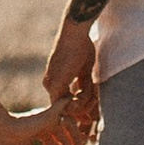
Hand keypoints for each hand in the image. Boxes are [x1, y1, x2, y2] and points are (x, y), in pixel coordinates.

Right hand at [0, 86, 82, 144]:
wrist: (3, 131)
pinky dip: (72, 109)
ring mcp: (48, 118)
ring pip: (68, 126)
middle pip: (63, 139)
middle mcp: (45, 124)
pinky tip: (80, 114)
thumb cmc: (9, 142)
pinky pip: (65, 110)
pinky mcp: (49, 114)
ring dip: (76, 138)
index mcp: (39, 132)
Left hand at [43, 17, 99, 131]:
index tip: (91, 110)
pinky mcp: (55, 84)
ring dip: (82, 105)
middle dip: (82, 110)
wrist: (75, 33)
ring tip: (93, 95)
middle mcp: (49, 84)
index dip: (79, 108)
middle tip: (93, 108)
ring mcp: (50, 84)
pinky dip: (78, 102)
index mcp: (55, 80)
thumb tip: (89, 99)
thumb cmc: (81, 46)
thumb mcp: (84, 70)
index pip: (65, 102)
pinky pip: (66, 103)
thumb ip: (84, 85)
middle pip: (66, 107)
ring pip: (66, 107)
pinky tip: (86, 94)